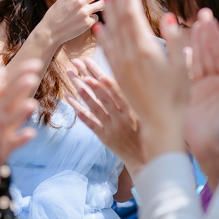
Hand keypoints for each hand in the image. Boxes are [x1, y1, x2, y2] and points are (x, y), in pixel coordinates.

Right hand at [38, 0, 105, 47]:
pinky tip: (85, 20)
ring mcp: (84, 12)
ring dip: (101, 5)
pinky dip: (93, 18)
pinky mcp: (87, 23)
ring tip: (97, 8)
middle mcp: (79, 0)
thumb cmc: (56, 14)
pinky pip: (96, 17)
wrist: (50, 31)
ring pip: (102, 4)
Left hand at [66, 58, 144, 175]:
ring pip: (94, 106)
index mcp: (132, 107)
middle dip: (87, 76)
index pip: (113, 85)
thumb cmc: (147, 133)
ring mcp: (112, 127)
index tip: (88, 59)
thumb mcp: (144, 113)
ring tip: (72, 78)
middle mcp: (121, 115)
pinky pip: (90, 123)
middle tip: (75, 62)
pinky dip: (80, 112)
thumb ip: (133, 97)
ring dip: (82, 91)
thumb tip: (122, 77)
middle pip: (101, 92)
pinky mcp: (105, 138)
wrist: (146, 159)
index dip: (99, 72)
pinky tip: (71, 102)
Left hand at [95, 0, 187, 160]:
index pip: (135, 16)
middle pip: (120, 21)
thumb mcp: (181, 67)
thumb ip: (175, 41)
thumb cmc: (177, 96)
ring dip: (108, 13)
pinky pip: (107, 51)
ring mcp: (121, 66)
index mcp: (146, 51)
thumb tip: (169, 17)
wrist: (160, 123)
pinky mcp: (117, 75)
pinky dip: (102, 36)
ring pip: (111, 34)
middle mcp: (130, 56)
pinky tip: (98, 26)